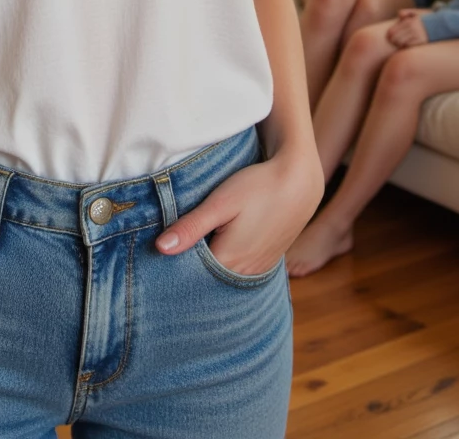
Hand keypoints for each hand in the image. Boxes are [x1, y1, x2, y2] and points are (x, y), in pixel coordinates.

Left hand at [156, 150, 322, 277]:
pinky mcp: (266, 261)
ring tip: (196, 243)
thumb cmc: (258, 187)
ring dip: (209, 263)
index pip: (190, 274)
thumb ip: (191, 227)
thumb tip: (160, 248)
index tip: (159, 251)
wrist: (299, 181)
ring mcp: (257, 269)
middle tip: (173, 245)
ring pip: (223, 273)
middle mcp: (244, 273)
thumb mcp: (220, 202)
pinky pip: (239, 269)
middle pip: (207, 277)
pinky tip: (219, 244)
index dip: (174, 262)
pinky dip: (226, 261)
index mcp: (228, 262)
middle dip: (190, 265)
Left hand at [386, 8, 428, 46]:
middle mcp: (412, 28)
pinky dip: (406, 46)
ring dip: (399, 44)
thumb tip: (399, 15)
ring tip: (400, 44)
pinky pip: (410, 46)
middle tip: (394, 42)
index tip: (389, 36)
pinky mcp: (422, 42)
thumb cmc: (429, 19)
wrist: (443, 25)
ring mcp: (417, 35)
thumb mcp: (418, 12)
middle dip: (393, 40)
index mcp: (409, 21)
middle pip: (396, 38)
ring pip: (402, 43)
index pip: (393, 30)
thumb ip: (408, 12)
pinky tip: (407, 45)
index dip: (389, 35)